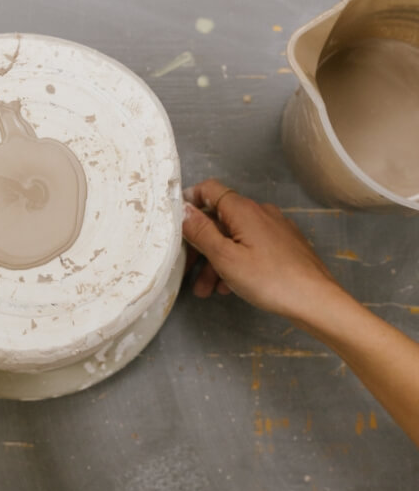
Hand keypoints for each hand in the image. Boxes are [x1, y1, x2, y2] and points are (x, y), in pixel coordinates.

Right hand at [181, 179, 342, 325]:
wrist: (315, 300)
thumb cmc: (270, 279)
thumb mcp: (225, 257)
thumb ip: (201, 232)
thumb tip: (183, 209)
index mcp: (243, 210)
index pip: (209, 190)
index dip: (189, 202)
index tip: (176, 224)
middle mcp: (260, 213)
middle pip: (220, 219)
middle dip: (200, 245)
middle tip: (187, 271)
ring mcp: (274, 229)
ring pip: (235, 238)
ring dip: (216, 260)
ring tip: (208, 290)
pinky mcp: (283, 245)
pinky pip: (251, 248)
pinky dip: (236, 263)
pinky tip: (231, 287)